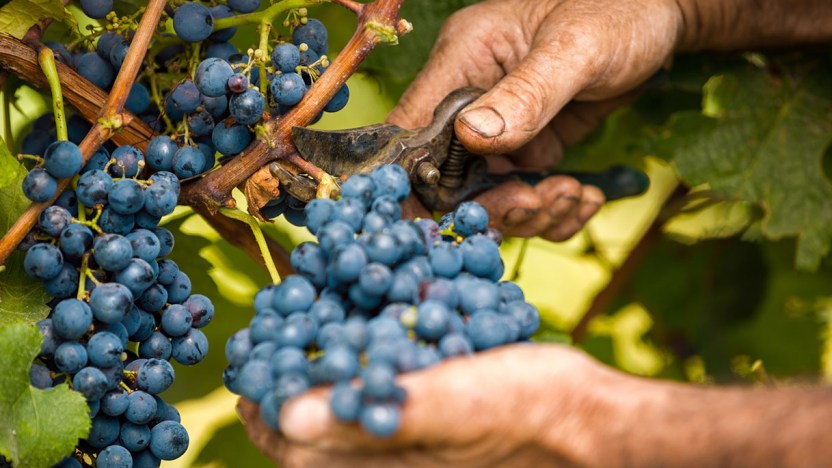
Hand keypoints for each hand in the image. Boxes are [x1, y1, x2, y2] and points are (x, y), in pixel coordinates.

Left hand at [237, 344, 638, 466]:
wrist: (588, 420)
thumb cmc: (527, 413)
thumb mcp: (451, 405)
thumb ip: (375, 413)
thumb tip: (289, 417)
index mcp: (381, 460)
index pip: (298, 445)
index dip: (263, 409)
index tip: (247, 366)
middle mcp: (389, 451)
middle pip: (317, 423)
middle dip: (290, 380)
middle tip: (274, 335)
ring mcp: (414, 434)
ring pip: (350, 401)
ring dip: (324, 365)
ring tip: (312, 323)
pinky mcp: (438, 414)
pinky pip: (387, 388)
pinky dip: (368, 357)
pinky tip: (373, 323)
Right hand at [393, 0, 683, 239]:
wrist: (660, 16)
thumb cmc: (619, 11)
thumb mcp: (576, 49)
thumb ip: (527, 94)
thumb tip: (473, 139)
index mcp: (463, 58)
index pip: (414, 127)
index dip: (422, 178)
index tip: (458, 214)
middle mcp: (472, 95)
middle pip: (451, 173)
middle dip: (495, 201)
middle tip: (540, 204)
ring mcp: (500, 124)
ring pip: (490, 192)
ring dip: (531, 210)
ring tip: (574, 196)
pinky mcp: (530, 143)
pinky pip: (525, 190)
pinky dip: (552, 208)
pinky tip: (584, 198)